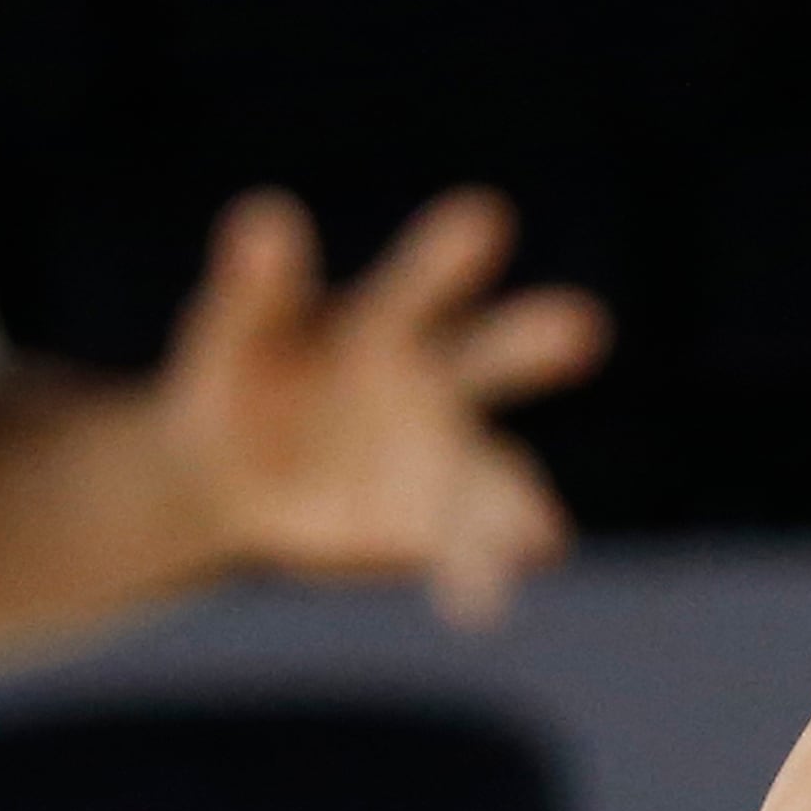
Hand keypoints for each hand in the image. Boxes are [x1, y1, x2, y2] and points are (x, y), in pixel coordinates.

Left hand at [155, 188, 608, 627]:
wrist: (234, 479)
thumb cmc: (241, 382)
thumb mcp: (230, 336)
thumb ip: (253, 286)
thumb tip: (269, 212)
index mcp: (385, 322)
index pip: (420, 284)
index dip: (449, 254)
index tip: (484, 215)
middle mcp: (437, 385)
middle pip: (491, 358)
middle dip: (530, 341)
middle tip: (579, 322)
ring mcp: (445, 461)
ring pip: (496, 473)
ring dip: (518, 499)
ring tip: (538, 531)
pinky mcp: (436, 528)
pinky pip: (468, 550)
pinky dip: (478, 572)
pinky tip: (478, 599)